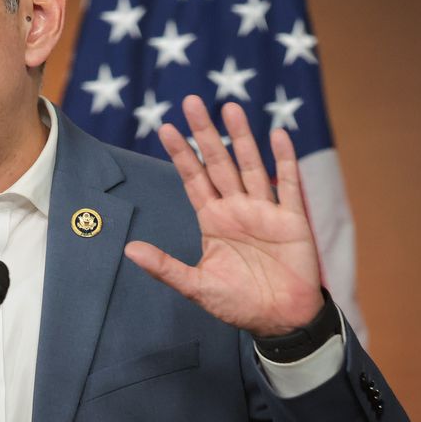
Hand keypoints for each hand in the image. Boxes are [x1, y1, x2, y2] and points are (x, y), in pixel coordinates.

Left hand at [125, 95, 324, 336]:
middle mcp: (236, 208)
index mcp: (213, 220)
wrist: (280, 320)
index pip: (193, 179)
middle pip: (218, 162)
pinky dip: (284, 160)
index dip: (181, 154)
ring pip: (250, 165)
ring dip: (241, 138)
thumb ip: (165, 267)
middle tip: (191, 101)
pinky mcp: (291, 219)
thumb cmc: (239, 304)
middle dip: (204, 133)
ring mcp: (264, 210)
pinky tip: (278, 134)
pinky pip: (288, 184)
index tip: (165, 128)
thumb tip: (128, 250)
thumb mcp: (197, 287)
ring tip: (230, 108)